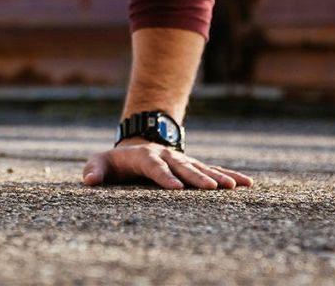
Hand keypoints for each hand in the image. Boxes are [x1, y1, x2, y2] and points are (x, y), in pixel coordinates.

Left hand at [82, 138, 253, 189]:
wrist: (135, 146)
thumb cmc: (115, 162)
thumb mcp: (100, 162)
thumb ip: (94, 169)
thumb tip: (89, 181)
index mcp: (142, 156)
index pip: (152, 166)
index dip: (163, 176)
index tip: (175, 188)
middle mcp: (165, 156)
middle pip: (181, 166)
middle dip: (196, 177)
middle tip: (211, 188)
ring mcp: (181, 160)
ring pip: (201, 167)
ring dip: (217, 176)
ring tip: (233, 187)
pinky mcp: (193, 167)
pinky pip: (213, 170)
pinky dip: (229, 176)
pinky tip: (246, 184)